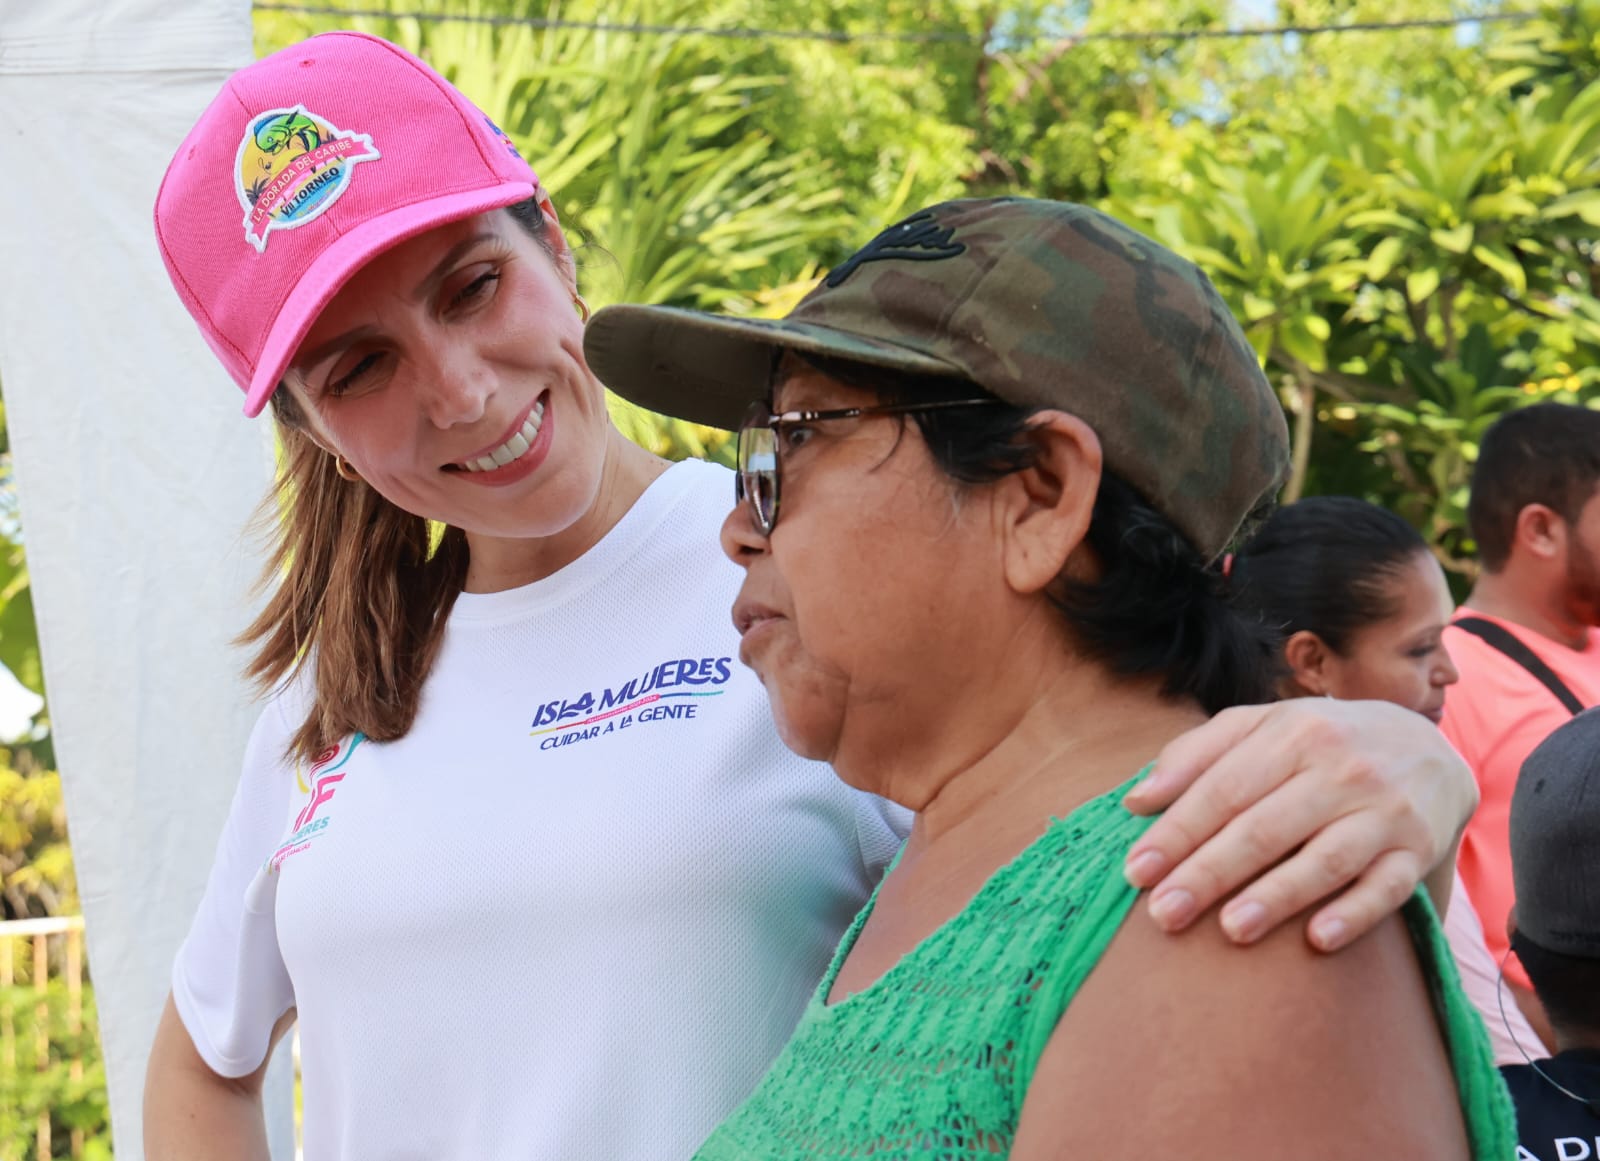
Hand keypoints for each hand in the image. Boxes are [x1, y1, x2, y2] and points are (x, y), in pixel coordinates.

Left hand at [1121, 699, 1475, 951]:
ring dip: (1277, 896)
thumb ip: (1195, 755)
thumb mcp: (1261, 728)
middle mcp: (1340, 767)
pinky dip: (1355, 912)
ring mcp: (1384, 809)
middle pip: (1264, 827)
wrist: (1428, 748)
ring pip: (1325, 858)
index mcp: (1292, 733)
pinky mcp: (1418, 848)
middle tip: (1164, 915)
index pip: (1223, 789)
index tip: (1136, 872)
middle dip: (1209, 872)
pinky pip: (1388, 886)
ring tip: (1231, 930)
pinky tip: (1318, 939)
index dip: (1177, 832)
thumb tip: (1136, 800)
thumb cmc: (1320, 742)